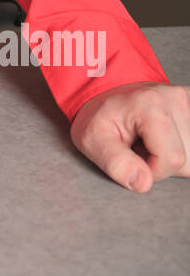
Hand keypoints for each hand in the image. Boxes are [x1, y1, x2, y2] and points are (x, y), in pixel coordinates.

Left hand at [70, 82, 189, 190]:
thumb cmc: (100, 116)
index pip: (171, 159)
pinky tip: (163, 138)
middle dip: (162, 163)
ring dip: (171, 156)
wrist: (106, 92)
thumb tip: (142, 183)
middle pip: (186, 158)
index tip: (134, 157)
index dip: (152, 170)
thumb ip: (116, 163)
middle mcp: (176, 98)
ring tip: (150, 141)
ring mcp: (188, 101)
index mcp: (151, 104)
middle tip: (140, 147)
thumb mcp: (93, 140)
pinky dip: (179, 146)